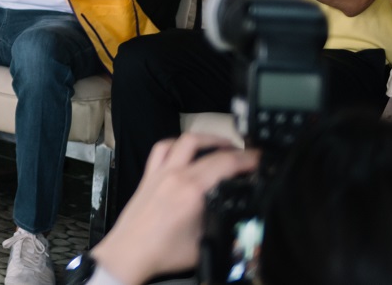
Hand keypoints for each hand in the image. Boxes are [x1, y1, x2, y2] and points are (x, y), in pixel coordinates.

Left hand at [89, 134, 259, 284]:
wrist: (130, 252)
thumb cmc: (165, 252)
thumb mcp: (206, 244)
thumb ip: (225, 227)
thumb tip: (240, 218)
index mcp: (192, 191)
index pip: (226, 164)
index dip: (248, 159)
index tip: (262, 160)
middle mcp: (176, 175)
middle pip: (211, 151)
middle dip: (234, 151)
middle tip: (249, 157)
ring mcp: (160, 172)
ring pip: (185, 141)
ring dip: (207, 139)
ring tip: (223, 146)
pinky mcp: (148, 175)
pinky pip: (162, 148)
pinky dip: (178, 143)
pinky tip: (188, 149)